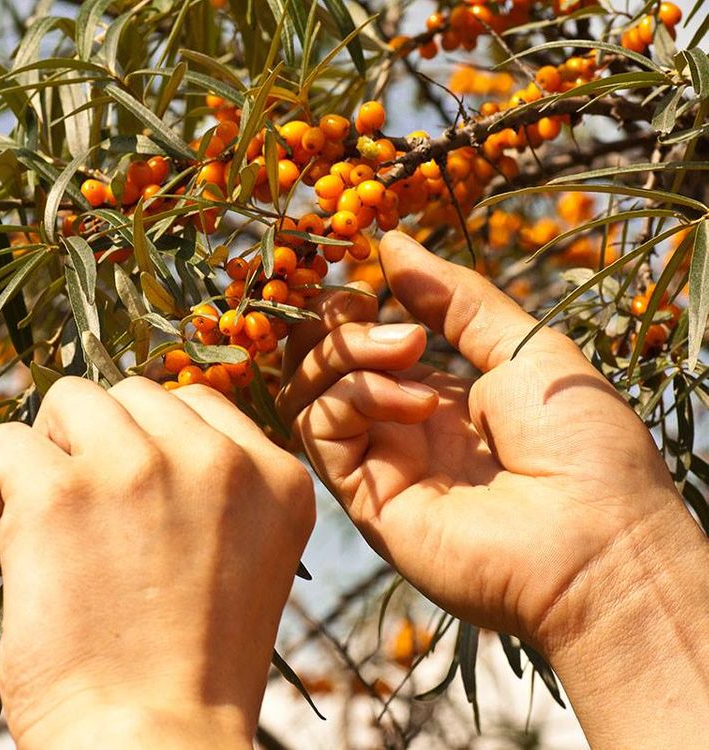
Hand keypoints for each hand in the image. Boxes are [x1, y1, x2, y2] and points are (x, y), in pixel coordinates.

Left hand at [0, 377, 313, 749]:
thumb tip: (133, 427)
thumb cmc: (197, 655)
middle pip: (133, 393)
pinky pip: (10, 443)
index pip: (198, 402)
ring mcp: (141, 468)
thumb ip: (216, 481)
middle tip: (99, 511)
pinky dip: (2, 488)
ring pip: (71, 398)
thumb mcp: (249, 552)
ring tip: (58, 518)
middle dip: (106, 440)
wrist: (156, 741)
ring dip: (55, 451)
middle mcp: (216, 460)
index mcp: (274, 475)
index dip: (157, 442)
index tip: (142, 497)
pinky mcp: (62, 494)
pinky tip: (18, 541)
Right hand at [277, 230, 690, 654]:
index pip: (362, 346)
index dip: (352, 308)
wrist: (601, 541)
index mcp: (438, 398)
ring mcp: (381, 464)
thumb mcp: (522, 345)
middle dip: (333, 323)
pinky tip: (416, 401)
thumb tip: (390, 243)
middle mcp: (400, 430)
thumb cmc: (581, 441)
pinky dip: (357, 393)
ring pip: (309, 393)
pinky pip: (322, 428)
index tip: (368, 280)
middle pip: (321, 367)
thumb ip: (453, 297)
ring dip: (346, 350)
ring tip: (406, 346)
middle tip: (365, 303)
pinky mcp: (366, 498)